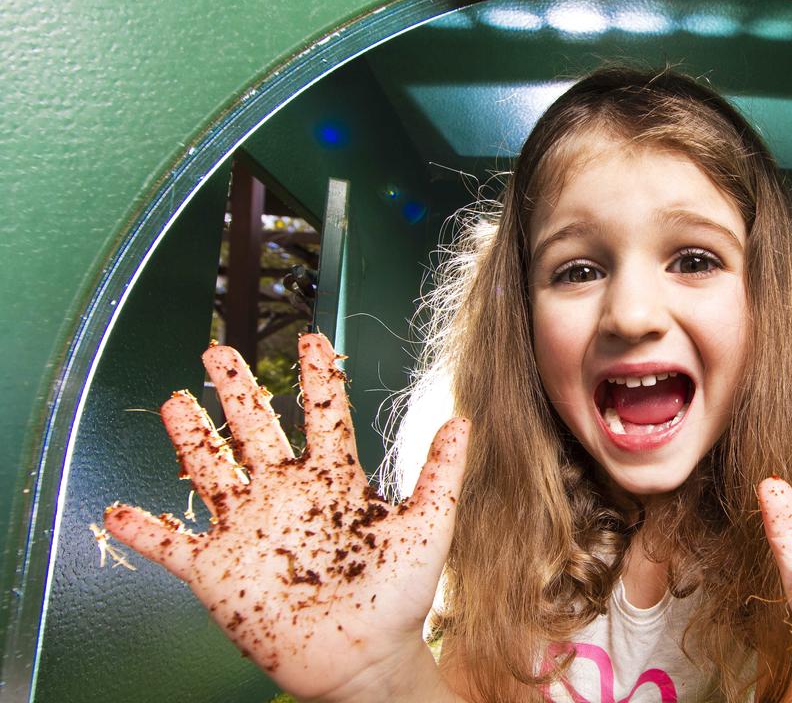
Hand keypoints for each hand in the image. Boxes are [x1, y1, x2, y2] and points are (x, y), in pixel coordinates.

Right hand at [104, 334, 466, 701]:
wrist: (366, 660)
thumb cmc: (399, 599)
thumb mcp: (427, 529)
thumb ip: (441, 475)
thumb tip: (463, 420)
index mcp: (333, 482)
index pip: (321, 416)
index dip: (316, 378)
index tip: (311, 340)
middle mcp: (286, 497)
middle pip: (255, 429)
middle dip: (237, 390)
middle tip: (219, 351)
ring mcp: (248, 531)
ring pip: (210, 472)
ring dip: (190, 438)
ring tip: (175, 402)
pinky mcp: (218, 571)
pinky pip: (171, 547)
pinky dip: (143, 531)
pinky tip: (119, 510)